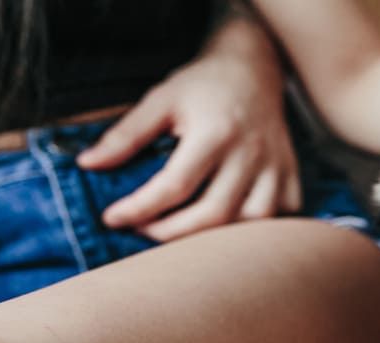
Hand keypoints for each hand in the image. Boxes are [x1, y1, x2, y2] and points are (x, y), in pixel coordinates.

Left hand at [78, 18, 299, 241]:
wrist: (253, 67)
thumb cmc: (203, 86)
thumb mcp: (161, 100)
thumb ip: (126, 135)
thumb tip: (89, 164)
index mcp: (215, 132)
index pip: (174, 186)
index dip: (139, 209)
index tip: (113, 218)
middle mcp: (249, 153)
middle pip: (213, 215)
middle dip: (171, 233)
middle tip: (143, 230)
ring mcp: (275, 166)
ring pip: (251, 224)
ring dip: (216, 238)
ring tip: (184, 234)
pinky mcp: (290, 174)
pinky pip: (283, 216)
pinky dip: (260, 231)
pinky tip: (232, 227)